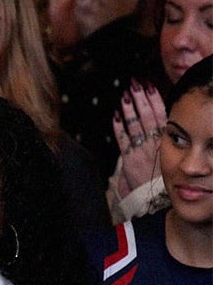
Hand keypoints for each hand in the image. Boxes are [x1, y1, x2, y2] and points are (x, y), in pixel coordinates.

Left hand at [113, 81, 166, 197]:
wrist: (157, 201)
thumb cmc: (164, 180)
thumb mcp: (170, 158)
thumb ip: (164, 144)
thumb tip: (161, 130)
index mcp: (167, 141)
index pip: (161, 115)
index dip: (155, 100)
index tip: (150, 86)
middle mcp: (155, 143)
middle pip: (148, 116)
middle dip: (141, 98)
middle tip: (136, 83)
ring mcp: (142, 150)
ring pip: (136, 125)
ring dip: (129, 108)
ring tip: (125, 93)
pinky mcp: (130, 159)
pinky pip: (123, 140)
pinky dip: (119, 127)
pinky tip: (115, 115)